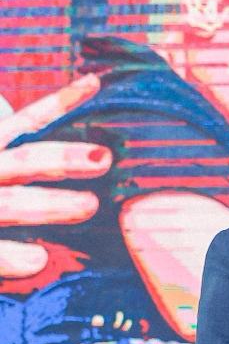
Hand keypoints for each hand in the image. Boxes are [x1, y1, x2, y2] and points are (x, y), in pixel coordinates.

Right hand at [0, 75, 110, 277]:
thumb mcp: (2, 155)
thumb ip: (13, 142)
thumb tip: (40, 138)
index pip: (27, 122)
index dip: (58, 104)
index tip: (94, 83)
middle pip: (24, 160)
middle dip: (62, 158)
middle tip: (104, 158)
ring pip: (10, 203)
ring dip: (49, 203)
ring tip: (89, 204)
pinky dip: (10, 256)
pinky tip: (38, 259)